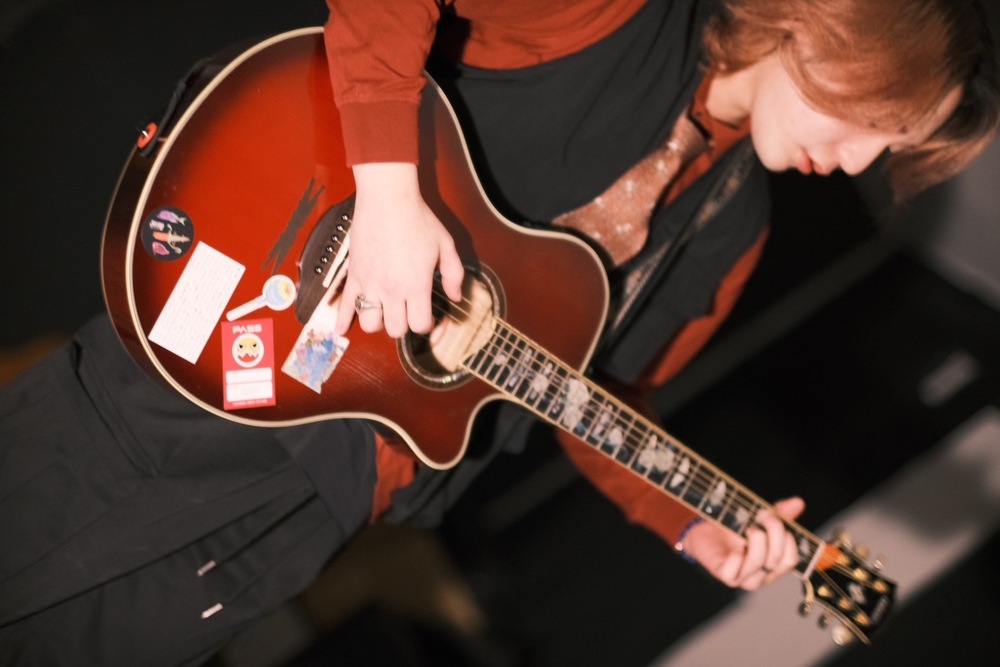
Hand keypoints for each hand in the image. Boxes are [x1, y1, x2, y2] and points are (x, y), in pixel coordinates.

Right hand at [337, 163, 464, 337]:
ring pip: (370, 324)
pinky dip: (341, 321)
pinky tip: (340, 330)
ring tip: (385, 310)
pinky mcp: (354, 275)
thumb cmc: (418, 219)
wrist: (387, 199)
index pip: (419, 325)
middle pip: (395, 329)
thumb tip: (456, 297)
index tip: (428, 316)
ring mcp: (370, 284)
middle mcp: (392, 290)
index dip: (427, 325)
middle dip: (404, 324)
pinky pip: (345, 305)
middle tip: (407, 310)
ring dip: (379, 322)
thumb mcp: (446, 245)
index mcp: (416, 285)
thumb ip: (454, 274)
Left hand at [682, 497, 805, 589]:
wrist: (706, 530)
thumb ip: (780, 514)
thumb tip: (799, 503)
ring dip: (755, 539)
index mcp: (774, 565)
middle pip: (777, 559)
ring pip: (759, 563)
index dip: (787, 538)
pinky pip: (734, 572)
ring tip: (748, 528)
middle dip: (773, 532)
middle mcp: (762, 575)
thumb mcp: (759, 519)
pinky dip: (735, 558)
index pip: (790, 559)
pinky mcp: (725, 576)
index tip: (775, 518)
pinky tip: (734, 549)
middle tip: (762, 515)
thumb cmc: (735, 528)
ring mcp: (744, 578)